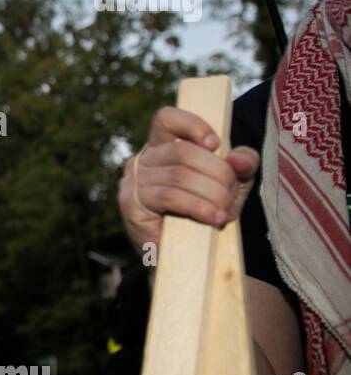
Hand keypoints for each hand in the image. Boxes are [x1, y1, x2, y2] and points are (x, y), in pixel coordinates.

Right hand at [118, 105, 259, 259]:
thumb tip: (239, 161)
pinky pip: (170, 197)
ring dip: (212, 194)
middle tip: (232, 194)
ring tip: (225, 211)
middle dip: (217, 173)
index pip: (166, 118)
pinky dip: (198, 206)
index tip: (216, 144)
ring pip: (179, 176)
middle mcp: (142, 159)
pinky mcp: (131, 204)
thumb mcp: (233, 182)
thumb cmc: (206, 210)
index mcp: (161, 146)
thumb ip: (242, 164)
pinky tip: (214, 218)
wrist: (187, 256)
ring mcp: (132, 181)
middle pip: (183, 152)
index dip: (192, 125)